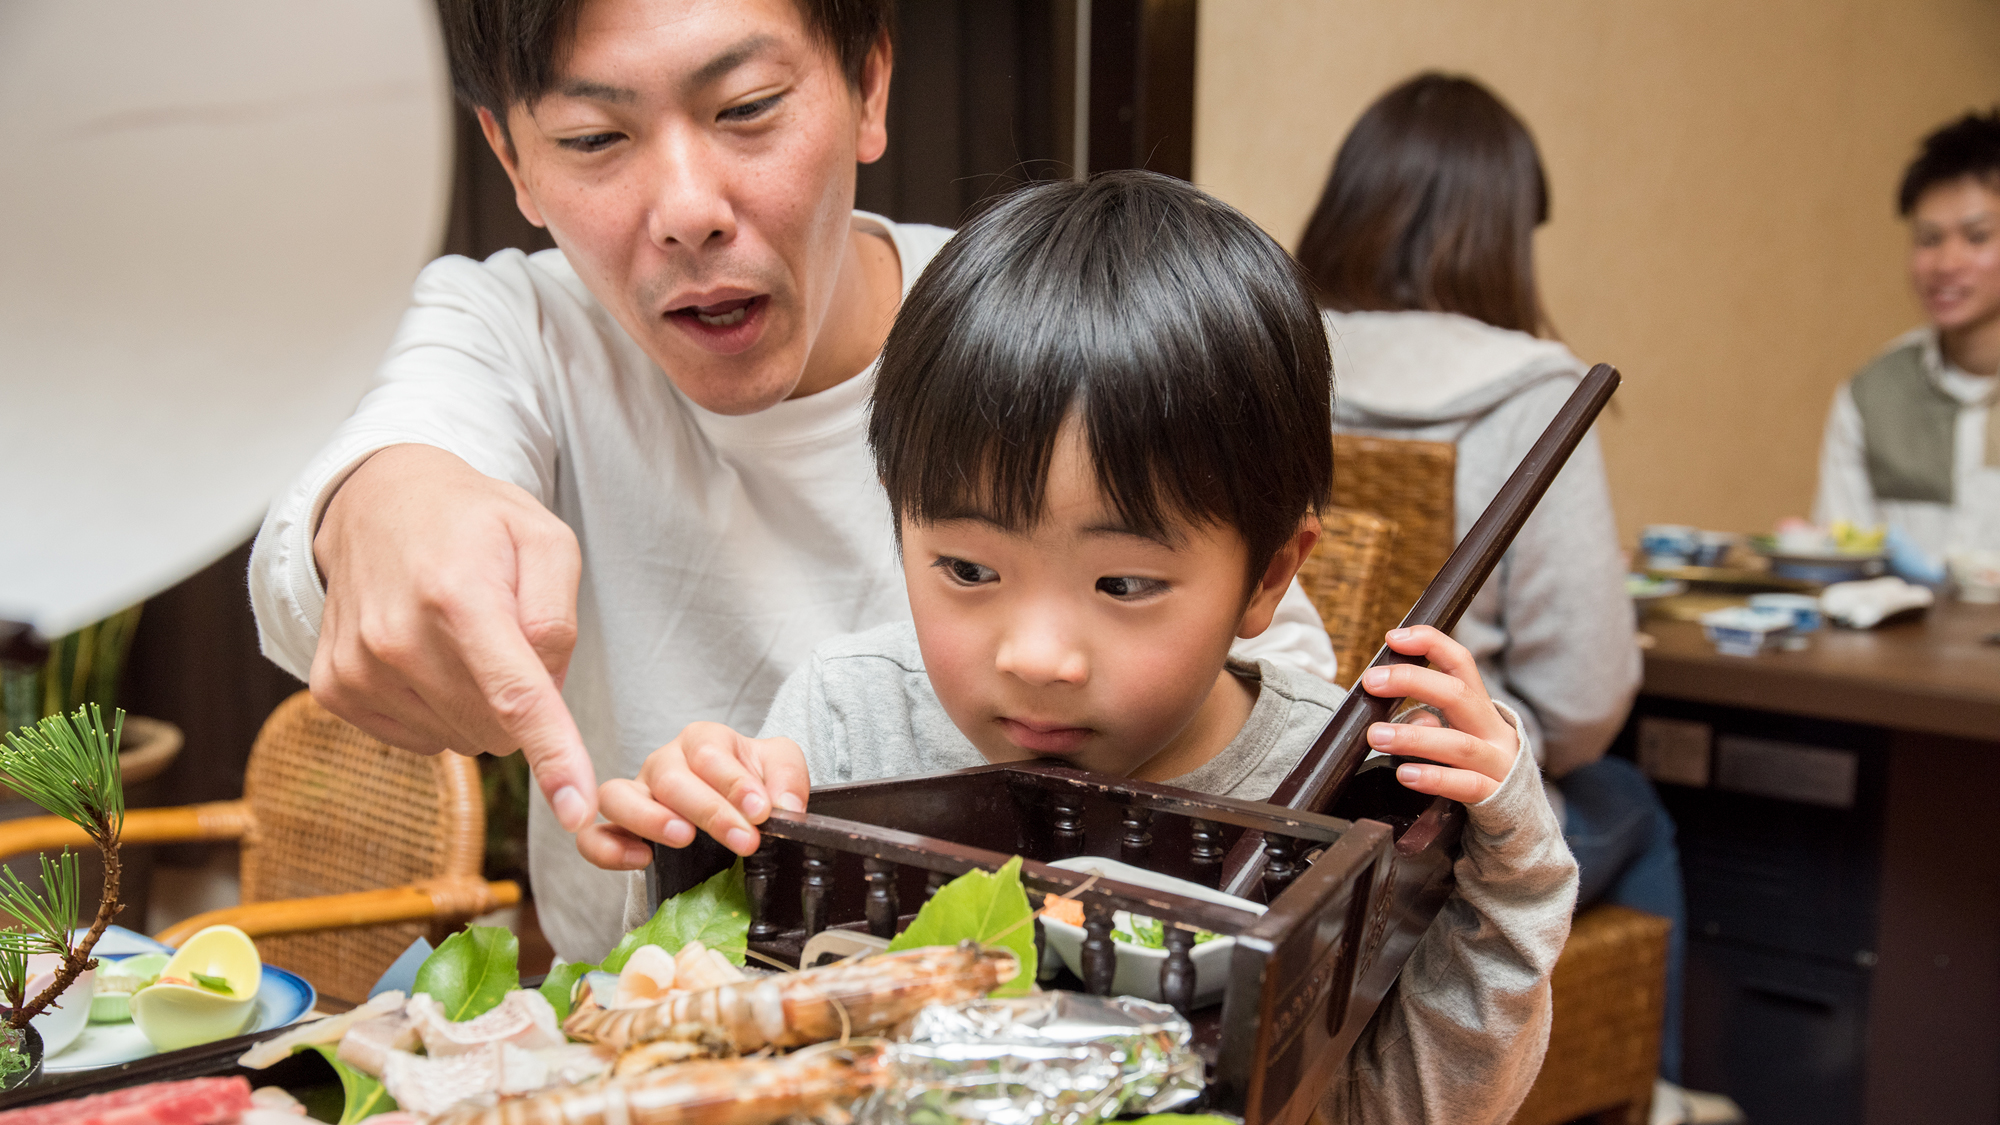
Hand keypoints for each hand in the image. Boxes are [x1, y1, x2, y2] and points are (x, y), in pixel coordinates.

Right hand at [309, 444, 596, 830]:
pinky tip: (428, 657)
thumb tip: (547, 691)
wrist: (377, 503)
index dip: (553, 755)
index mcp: (458, 597)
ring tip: (462, 637)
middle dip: (521, 702)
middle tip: (506, 638)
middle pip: (496, 729)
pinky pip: (420, 740)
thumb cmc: (473, 524)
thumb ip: (558, 617)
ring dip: (479, 705)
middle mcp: (397, 639)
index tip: (577, 810)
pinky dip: (440, 709)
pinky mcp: (336, 690)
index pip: (515, 696)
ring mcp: (359, 669)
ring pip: (460, 740)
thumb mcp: (544, 540)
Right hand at [580, 722, 811, 868]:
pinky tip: (641, 859)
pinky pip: (594, 835)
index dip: (734, 783)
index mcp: (702, 740)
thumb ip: (787, 779)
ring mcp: (637, 794)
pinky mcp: (620, 829)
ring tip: (683, 837)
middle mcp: (664, 762)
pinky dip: (608, 848)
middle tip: (743, 839)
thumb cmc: (756, 785)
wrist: (739, 812)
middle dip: (709, 810)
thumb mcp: (781, 770)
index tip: (761, 812)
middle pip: (670, 776)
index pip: (708, 751)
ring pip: (618, 796)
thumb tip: (785, 806)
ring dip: (649, 818)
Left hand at [1356, 625, 1519, 803]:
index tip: (1394, 637)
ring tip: (1377, 735)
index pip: (1460, 663)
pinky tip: (1406, 774)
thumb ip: (1429, 720)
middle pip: (1457, 695)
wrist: (1521, 818)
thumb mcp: (1456, 736)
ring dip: (1413, 737)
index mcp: (1480, 708)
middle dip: (1413, 682)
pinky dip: (1434, 777)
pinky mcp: (1494, 796)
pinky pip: (1465, 785)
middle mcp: (1492, 730)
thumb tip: (1397, 715)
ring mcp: (1497, 763)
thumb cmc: (1477, 768)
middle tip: (1372, 681)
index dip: (1430, 643)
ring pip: (1458, 744)